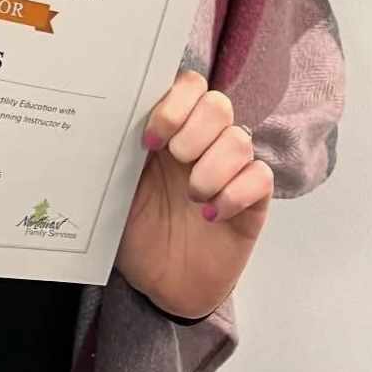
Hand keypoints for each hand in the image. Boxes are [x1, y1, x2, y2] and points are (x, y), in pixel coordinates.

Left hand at [115, 71, 273, 319]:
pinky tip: (213, 215)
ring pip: (239, 140)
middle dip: (195, 132)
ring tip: (192, 198)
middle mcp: (203, 143)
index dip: (175, 103)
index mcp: (170, 130)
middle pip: (218, 104)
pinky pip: (260, 177)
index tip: (152, 138)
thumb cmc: (137, 232)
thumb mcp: (117, 187)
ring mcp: (230, 170)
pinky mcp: (253, 200)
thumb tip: (110, 116)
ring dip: (212, 169)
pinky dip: (235, 194)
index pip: (187, 86)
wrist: (162, 286)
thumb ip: (121, 149)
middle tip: (176, 162)